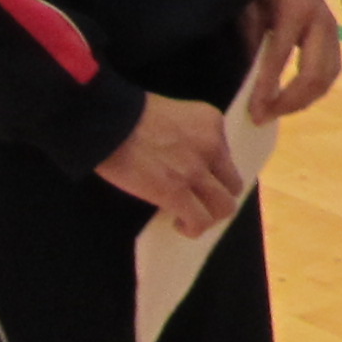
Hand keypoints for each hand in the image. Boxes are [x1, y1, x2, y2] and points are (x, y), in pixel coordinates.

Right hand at [98, 92, 246, 238]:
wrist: (108, 121)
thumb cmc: (129, 114)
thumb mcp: (173, 114)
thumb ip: (188, 134)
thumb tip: (184, 160)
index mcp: (211, 122)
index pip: (226, 156)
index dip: (211, 171)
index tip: (195, 178)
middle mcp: (212, 145)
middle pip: (232, 184)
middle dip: (216, 196)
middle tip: (197, 201)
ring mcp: (197, 170)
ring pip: (223, 206)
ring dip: (208, 215)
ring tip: (189, 216)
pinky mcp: (177, 192)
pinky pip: (199, 220)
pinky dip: (192, 228)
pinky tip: (178, 223)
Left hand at [239, 0, 340, 123]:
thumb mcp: (248, 5)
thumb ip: (249, 38)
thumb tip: (248, 82)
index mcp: (297, 8)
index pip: (281, 55)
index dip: (267, 85)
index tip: (253, 111)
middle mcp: (322, 22)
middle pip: (314, 74)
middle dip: (289, 102)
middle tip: (263, 117)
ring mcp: (334, 33)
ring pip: (327, 78)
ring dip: (302, 102)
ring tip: (275, 112)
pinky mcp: (336, 43)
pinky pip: (330, 75)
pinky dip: (312, 94)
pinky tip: (291, 101)